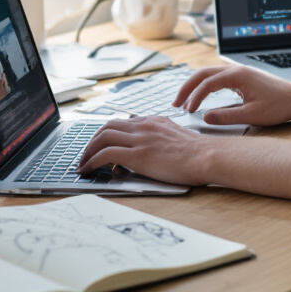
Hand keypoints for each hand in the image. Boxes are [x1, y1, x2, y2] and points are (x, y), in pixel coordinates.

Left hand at [77, 116, 212, 185]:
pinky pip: (106, 154)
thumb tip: (147, 152)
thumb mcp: (176, 138)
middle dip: (92, 141)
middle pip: (107, 126)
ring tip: (83, 165)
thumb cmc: (198, 154)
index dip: (106, 134)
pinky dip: (92, 161)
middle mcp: (144, 126)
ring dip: (88, 151)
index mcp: (153, 121)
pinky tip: (88, 170)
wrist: (207, 157)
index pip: (122, 122)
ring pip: (102, 137)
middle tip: (86, 155)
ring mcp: (140, 139)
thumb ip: (159, 139)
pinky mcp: (138, 154)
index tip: (100, 145)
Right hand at [172, 64, 290, 126]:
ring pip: (209, 74)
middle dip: (187, 88)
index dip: (194, 97)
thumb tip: (205, 117)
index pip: (207, 83)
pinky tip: (201, 97)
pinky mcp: (242, 77)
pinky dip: (205, 86)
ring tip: (185, 102)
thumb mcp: (252, 115)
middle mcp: (236, 69)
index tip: (188, 111)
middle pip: (203, 74)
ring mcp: (239, 72)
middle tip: (175, 103)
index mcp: (237, 75)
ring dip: (195, 86)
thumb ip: (227, 116)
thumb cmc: (279, 106)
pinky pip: (217, 78)